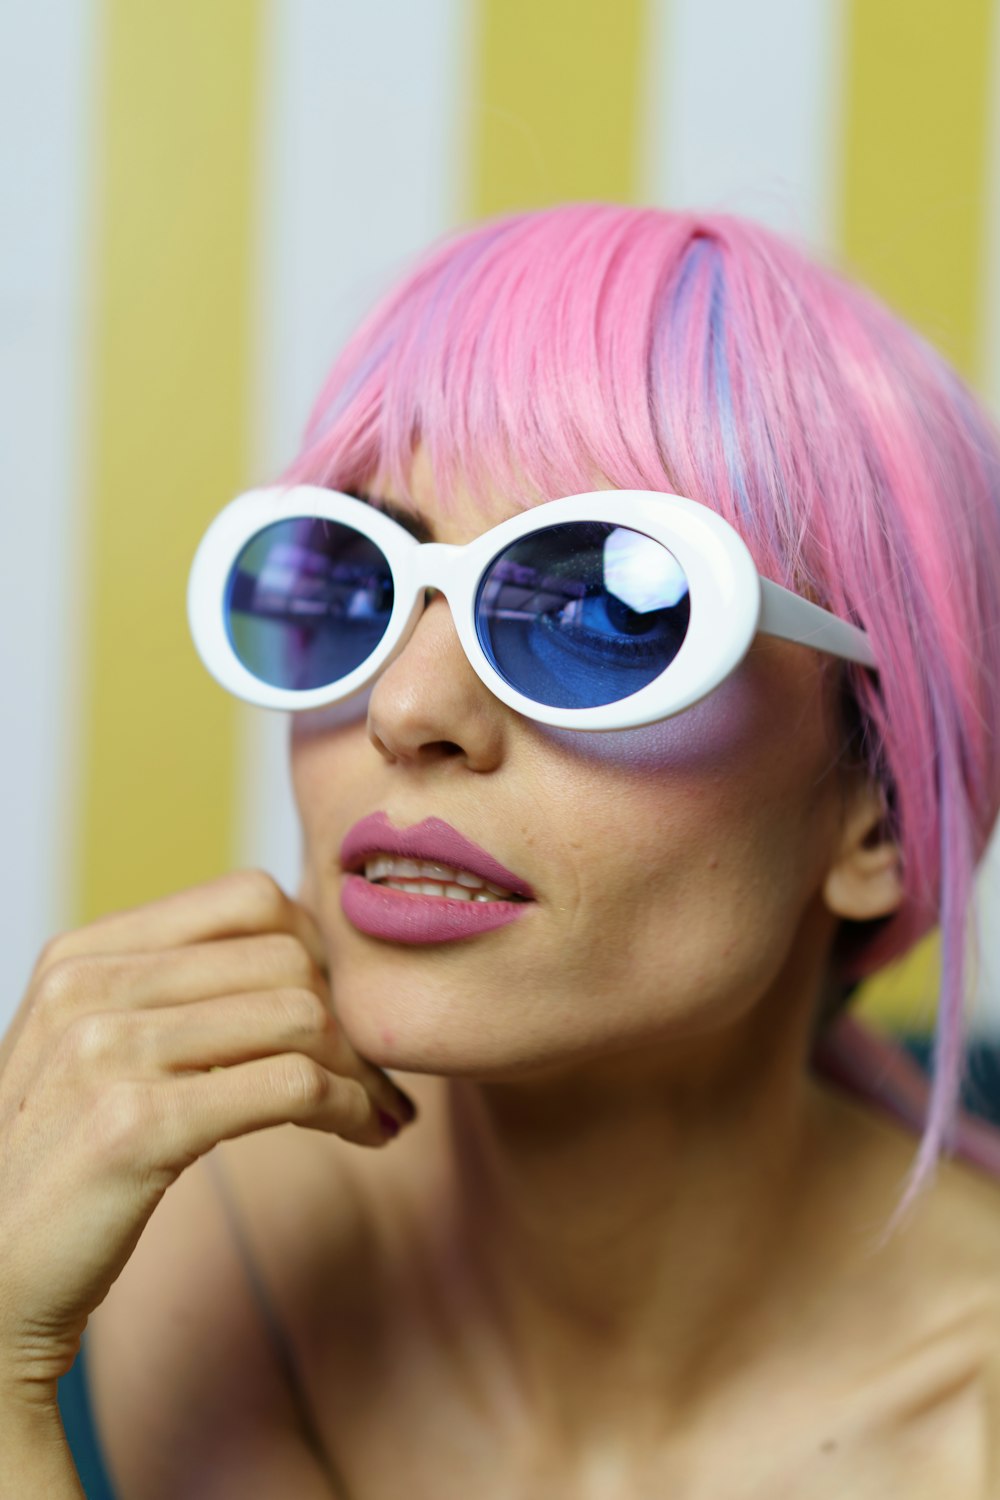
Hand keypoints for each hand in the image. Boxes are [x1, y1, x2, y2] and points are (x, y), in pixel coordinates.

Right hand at [0, 869, 414, 1398]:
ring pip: (300, 1016)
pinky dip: (352, 1108)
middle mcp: (87, 988)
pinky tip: (367, 1132)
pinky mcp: (135, 1127)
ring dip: (362, 1068)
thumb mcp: (91, 1050)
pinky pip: (292, 1087)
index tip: (344, 1007)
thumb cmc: (60, 1166)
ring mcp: (106, 1053)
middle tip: (381, 1070)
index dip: (318, 948)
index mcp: (83, 954)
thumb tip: (302, 952)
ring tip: (380, 1107)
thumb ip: (168, 991)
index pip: (248, 898)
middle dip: (351, 1015)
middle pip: (286, 956)